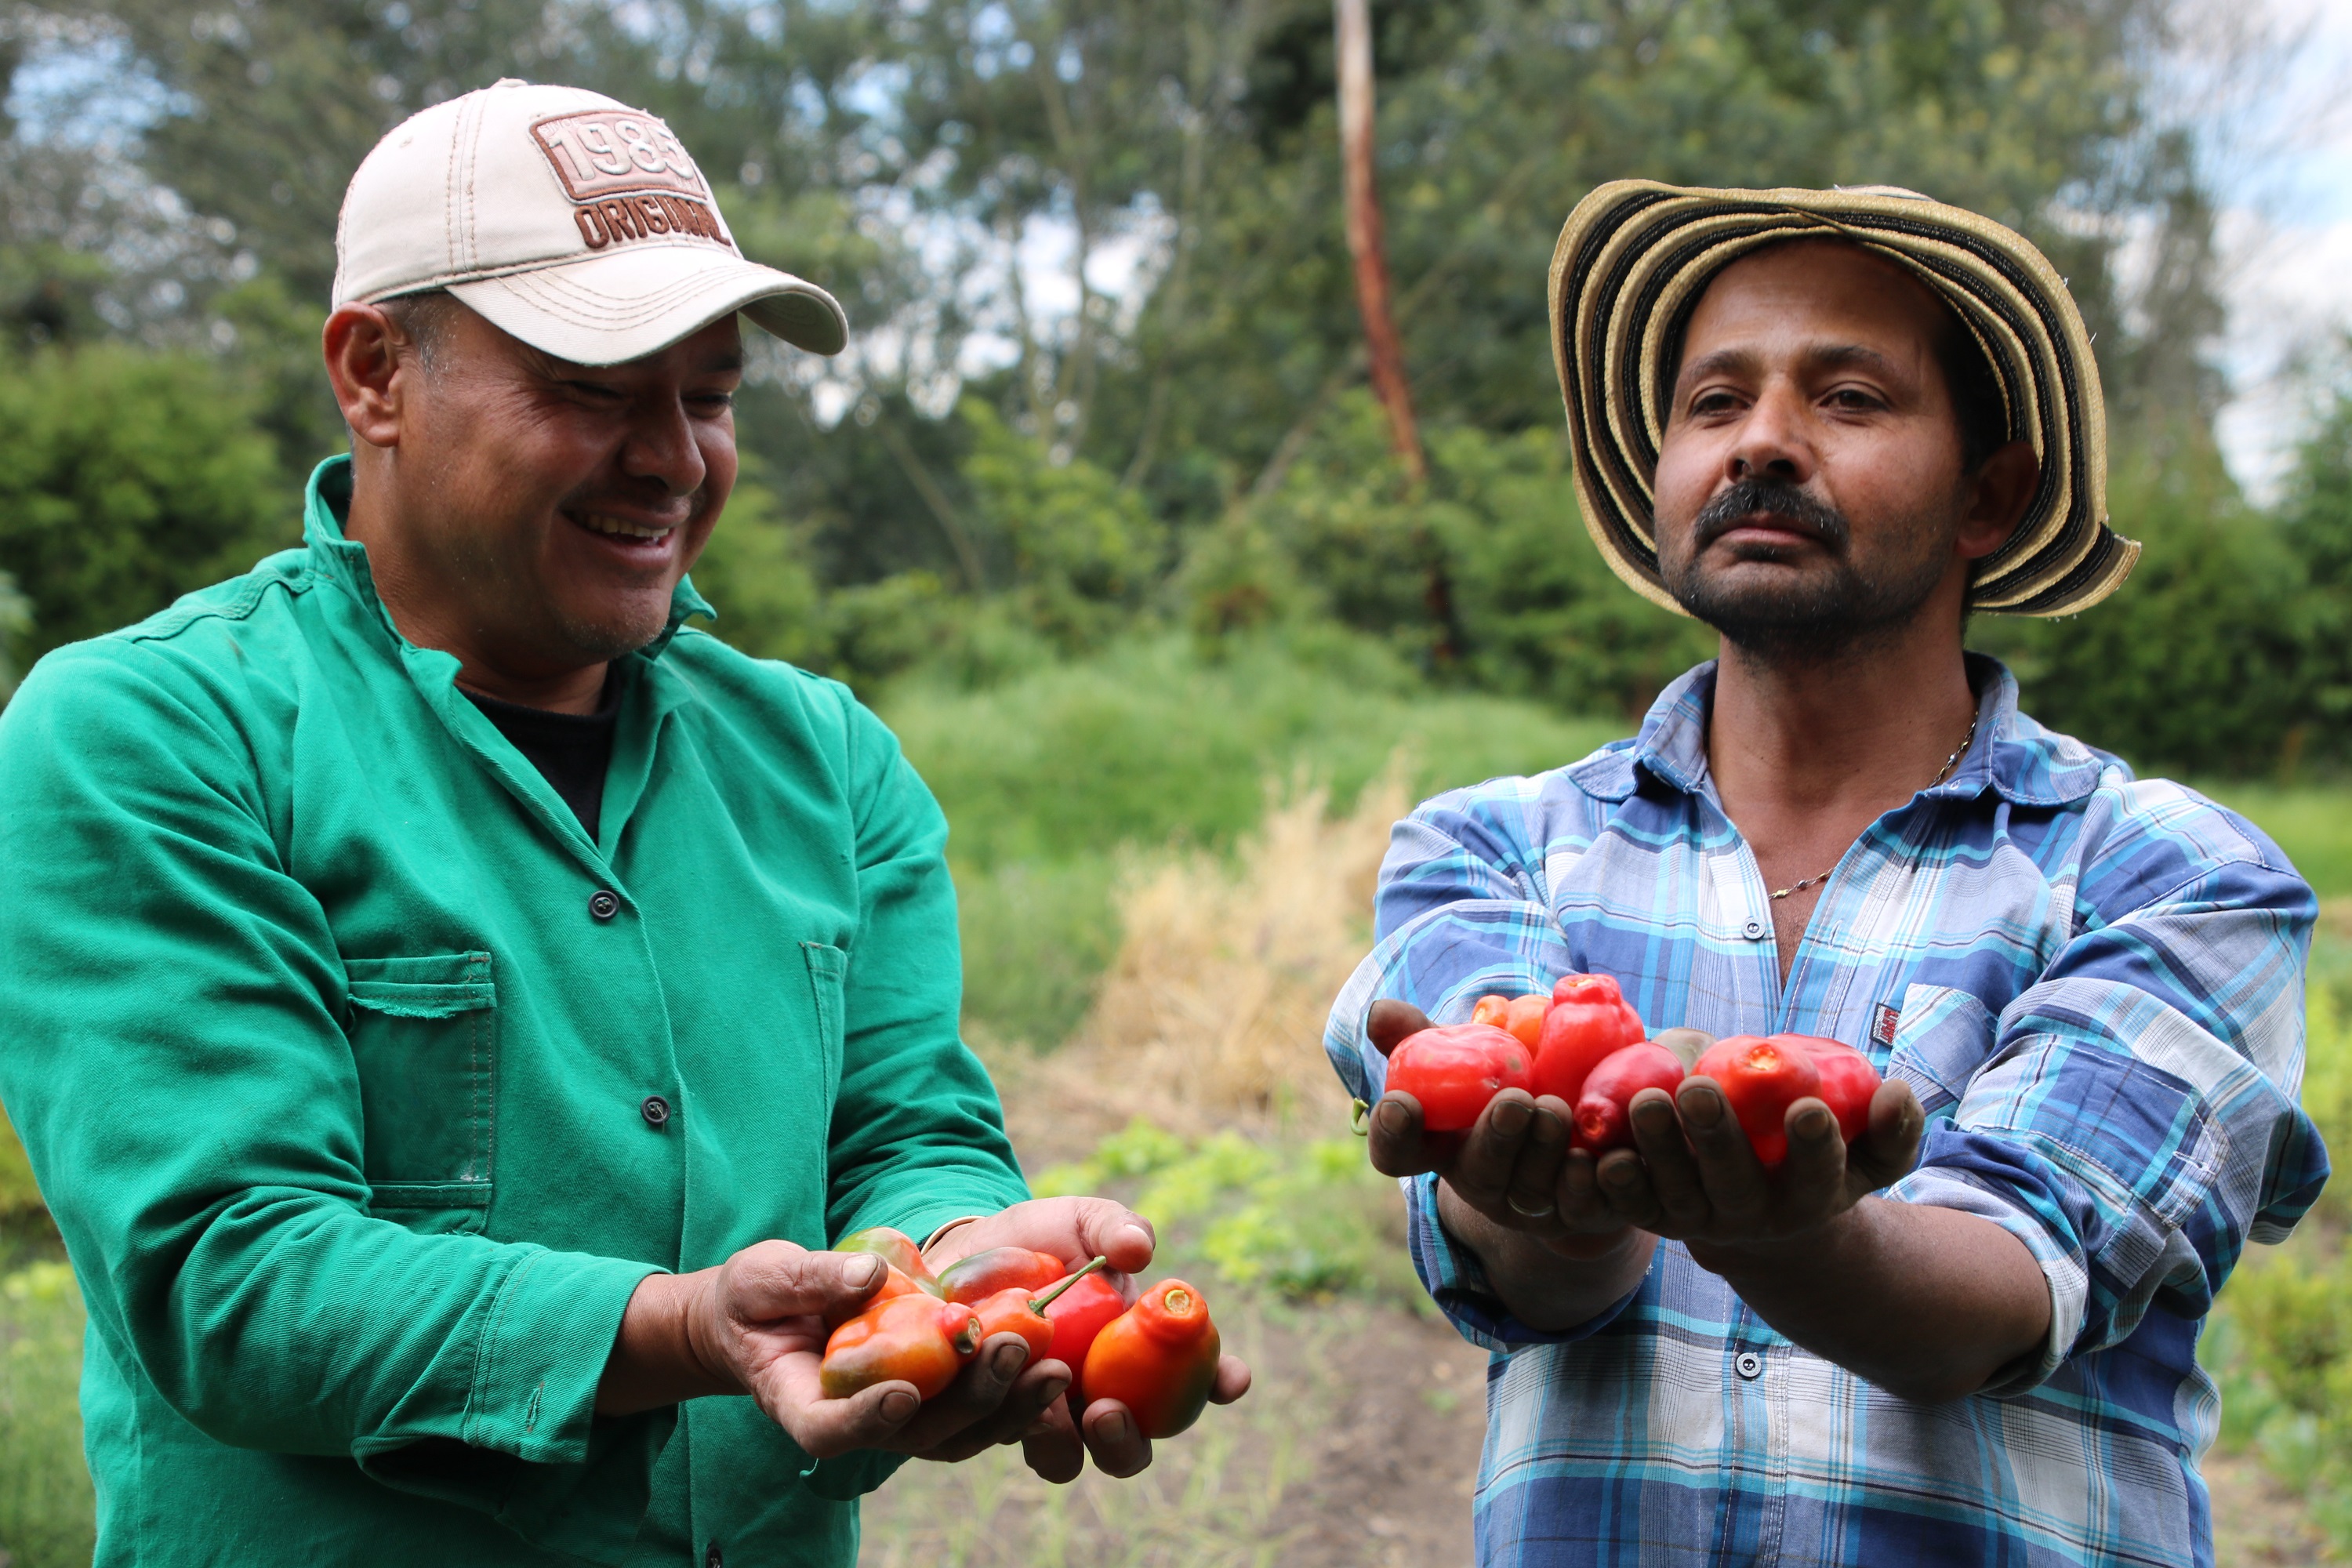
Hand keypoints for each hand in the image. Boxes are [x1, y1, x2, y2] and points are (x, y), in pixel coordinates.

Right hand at [628, 1241, 1066, 1464]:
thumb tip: (868, 1277)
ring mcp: (898, 1415)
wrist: (772, 1313)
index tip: (903, 1392)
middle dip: (969, 1400)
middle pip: (916, 1434)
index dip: (867, 1420)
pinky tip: (1053, 1361)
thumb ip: (810, 1280)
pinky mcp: (930, 1396)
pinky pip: (975, 1407)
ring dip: (1008, 1404)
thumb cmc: (757, 1297)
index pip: (831, 1430)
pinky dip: (1014, 1392)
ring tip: (1054, 1367)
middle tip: (1010, 1350)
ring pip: (957, 1431)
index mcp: (802, 1403)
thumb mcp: (766, 1277)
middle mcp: (857, 1423)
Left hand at [920, 1197, 1251, 1481]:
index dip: (1222, 1384)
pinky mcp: (992, 1418)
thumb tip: (1138, 1247)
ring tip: (1045, 1400)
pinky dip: (1004, 1417)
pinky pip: (1001, 1437)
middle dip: (1125, 1443)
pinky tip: (995, 1381)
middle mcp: (1100, 1398)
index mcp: (1141, 1355)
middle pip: (1130, 1451)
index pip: (1199, 1382)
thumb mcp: (1080, 1221)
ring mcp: (1046, 1416)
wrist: (962, 1251)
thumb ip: (1112, 1228)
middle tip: (1108, 1412)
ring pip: (1064, 1461)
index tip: (1231, 1378)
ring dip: (1061, 1441)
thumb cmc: (1040, 1238)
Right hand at [1362, 1000, 1629, 1257]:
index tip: (1400, 1102)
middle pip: (1479, 1172)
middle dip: (1495, 1138)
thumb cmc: (1501, 1086)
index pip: (1397, 1152)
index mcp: (1442, 1146)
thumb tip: (1380, 1011)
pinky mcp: (1578, 1214)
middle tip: (1515, 1101)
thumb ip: (1420, 1037)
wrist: (1576, 1135)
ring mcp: (1529, 1204)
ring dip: (1543, 1151)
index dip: (1392, 1134)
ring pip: (1532, 1189)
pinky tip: (1595, 1156)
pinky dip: (1587, 1181)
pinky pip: (1582, 1205)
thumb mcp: (1462, 1060)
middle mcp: (1481, 1181)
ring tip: (1557, 1110)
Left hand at [1592, 1073, 1924, 1256]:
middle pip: (1733, 1183)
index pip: (1818, 1176)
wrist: (1763, 1214)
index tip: (1808, 1107)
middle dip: (1717, 1137)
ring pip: (1675, 1192)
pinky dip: (1612, 1181)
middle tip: (1701, 1088)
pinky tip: (1599, 1152)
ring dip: (1658, 1149)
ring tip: (1644, 1100)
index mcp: (1810, 1200)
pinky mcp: (1655, 1216)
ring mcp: (1700, 1220)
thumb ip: (1892, 1128)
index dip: (1815, 1147)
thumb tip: (1896, 1092)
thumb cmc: (1817, 1163)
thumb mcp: (1866, 1155)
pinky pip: (1630, 1204)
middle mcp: (1753, 1217)